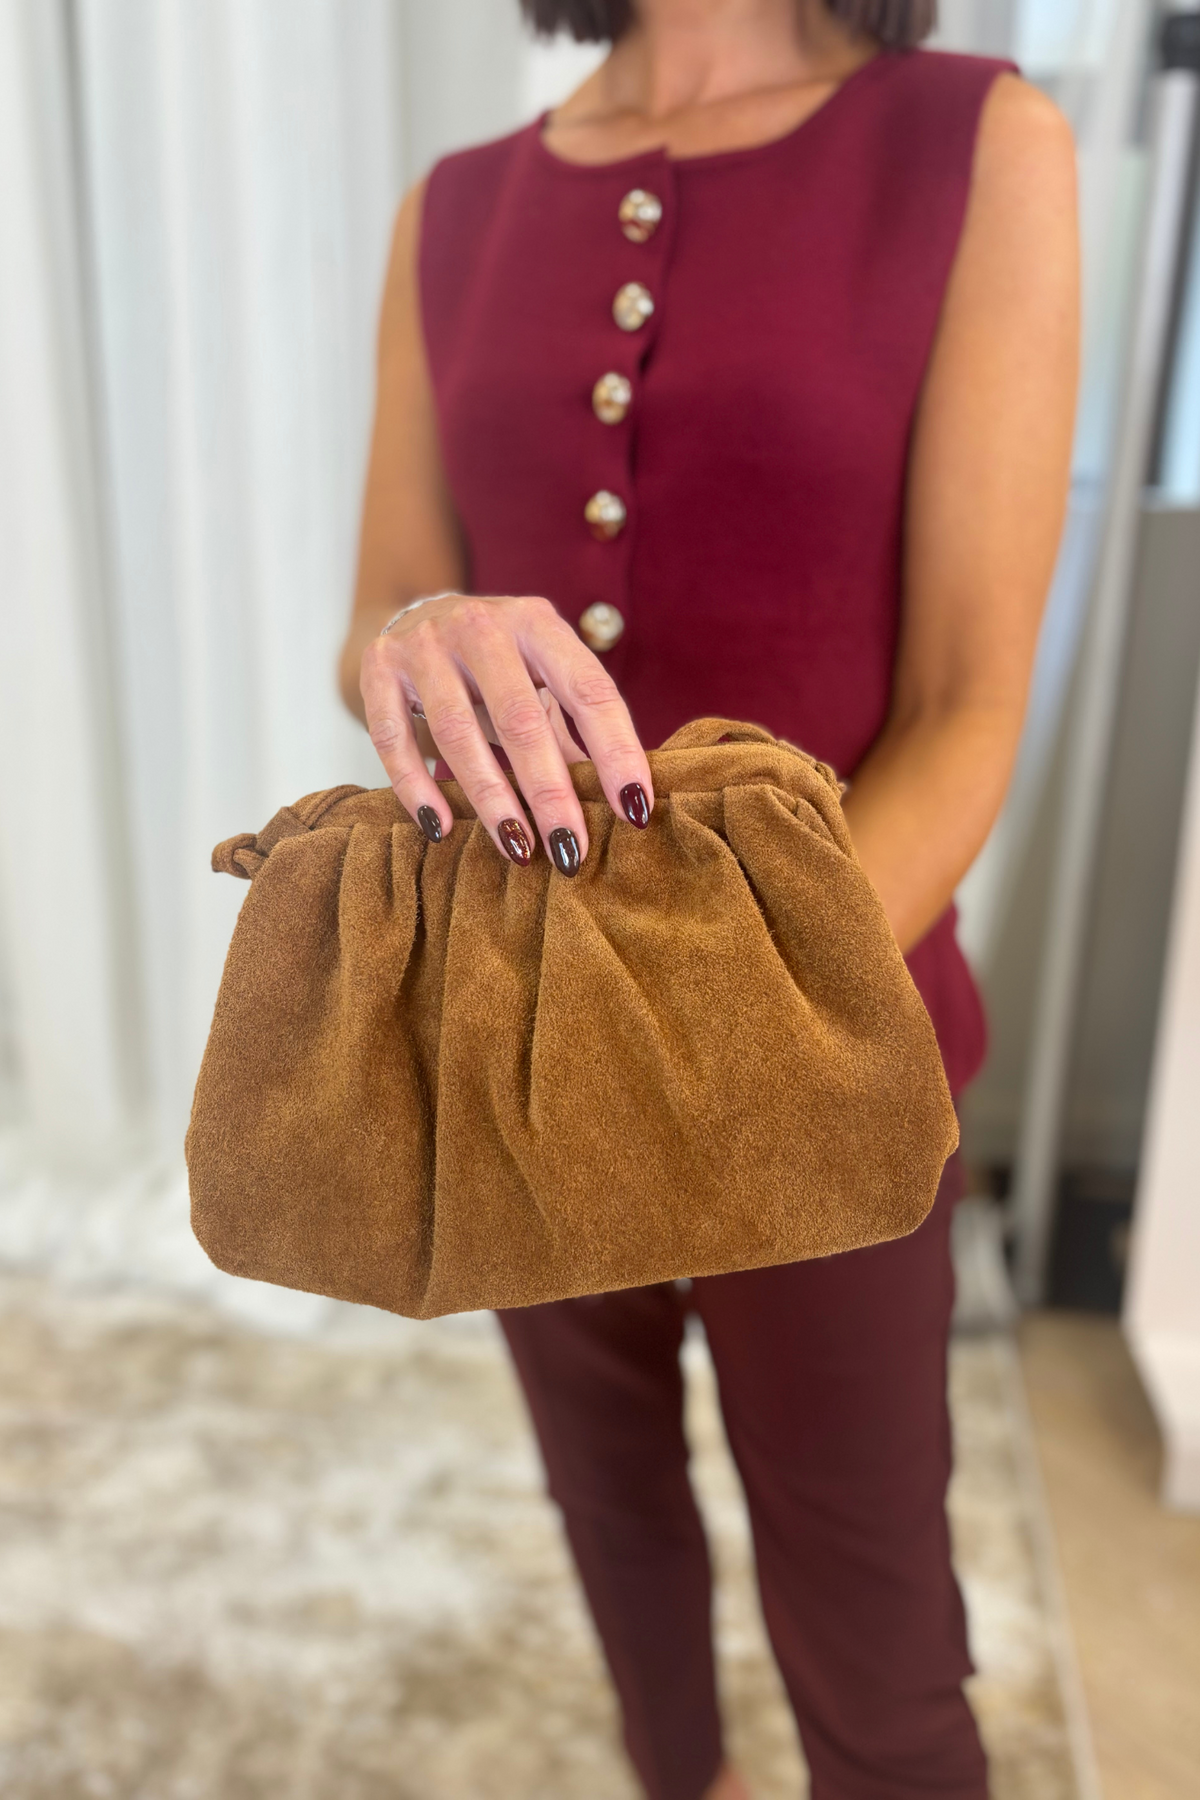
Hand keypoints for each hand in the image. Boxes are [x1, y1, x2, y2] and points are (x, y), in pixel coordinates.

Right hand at [358, 593, 653, 871]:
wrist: (416, 612)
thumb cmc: (498, 662)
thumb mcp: (540, 679)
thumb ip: (572, 733)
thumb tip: (619, 802)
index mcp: (538, 623)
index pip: (590, 690)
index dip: (617, 751)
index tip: (634, 810)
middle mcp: (481, 625)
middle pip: (520, 719)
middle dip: (550, 793)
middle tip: (570, 850)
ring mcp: (424, 644)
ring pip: (457, 732)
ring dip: (490, 798)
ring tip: (518, 850)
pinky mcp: (378, 667)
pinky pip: (392, 738)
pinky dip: (416, 787)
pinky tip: (441, 827)